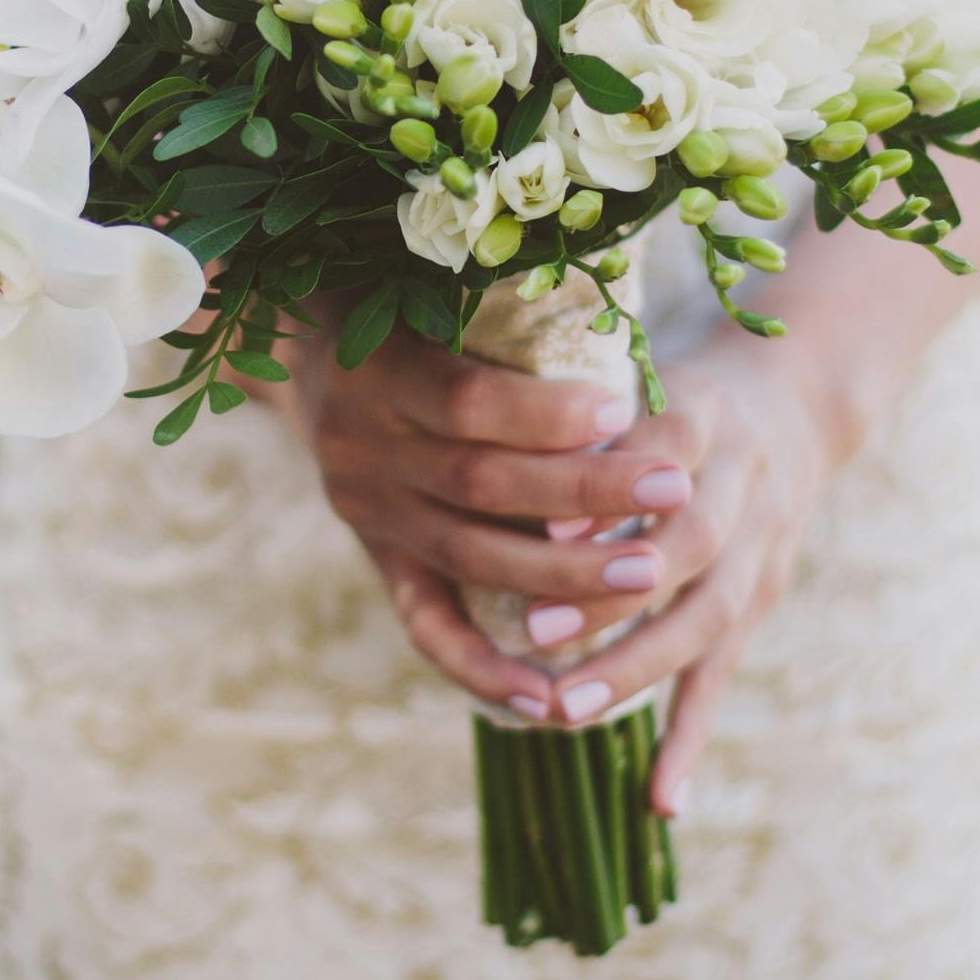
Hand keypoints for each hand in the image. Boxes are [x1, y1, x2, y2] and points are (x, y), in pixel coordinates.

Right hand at [265, 323, 712, 718]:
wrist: (303, 349)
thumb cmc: (399, 298)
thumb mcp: (430, 280)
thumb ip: (502, 305)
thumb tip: (613, 315)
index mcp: (377, 371)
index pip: (466, 403)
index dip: (546, 413)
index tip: (628, 408)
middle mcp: (361, 447)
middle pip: (480, 483)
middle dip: (586, 492)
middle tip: (676, 491)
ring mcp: (368, 512)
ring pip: (469, 556)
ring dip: (564, 574)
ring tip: (649, 575)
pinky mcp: (380, 558)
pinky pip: (427, 625)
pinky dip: (485, 668)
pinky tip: (546, 699)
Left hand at [535, 354, 834, 818]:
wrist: (795, 402)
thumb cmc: (681, 393)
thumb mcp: (644, 376)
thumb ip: (591, 422)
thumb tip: (517, 482)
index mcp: (709, 414)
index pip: (668, 446)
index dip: (613, 490)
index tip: (551, 528)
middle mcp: (747, 484)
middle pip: (692, 547)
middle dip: (615, 593)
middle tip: (537, 630)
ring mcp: (761, 550)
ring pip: (707, 617)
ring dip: (637, 667)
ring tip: (567, 710)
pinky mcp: (758, 601)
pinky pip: (721, 675)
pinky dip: (690, 738)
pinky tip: (660, 802)